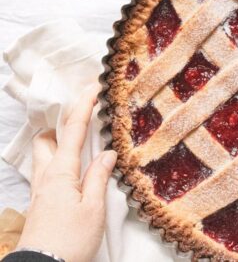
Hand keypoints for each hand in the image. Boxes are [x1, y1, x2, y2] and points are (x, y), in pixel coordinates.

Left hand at [17, 94, 116, 261]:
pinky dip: (59, 161)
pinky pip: (46, 172)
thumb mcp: (93, 208)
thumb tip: (107, 153)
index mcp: (60, 172)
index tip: (92, 88)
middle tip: (82, 122)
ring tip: (81, 144)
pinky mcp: (40, 204)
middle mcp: (45, 177)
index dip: (83, 107)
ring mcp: (40, 191)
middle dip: (60, 125)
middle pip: (46, 140)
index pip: (72, 131)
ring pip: (43, 155)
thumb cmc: (70, 240)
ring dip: (57, 143)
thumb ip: (99, 176)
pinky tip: (75, 172)